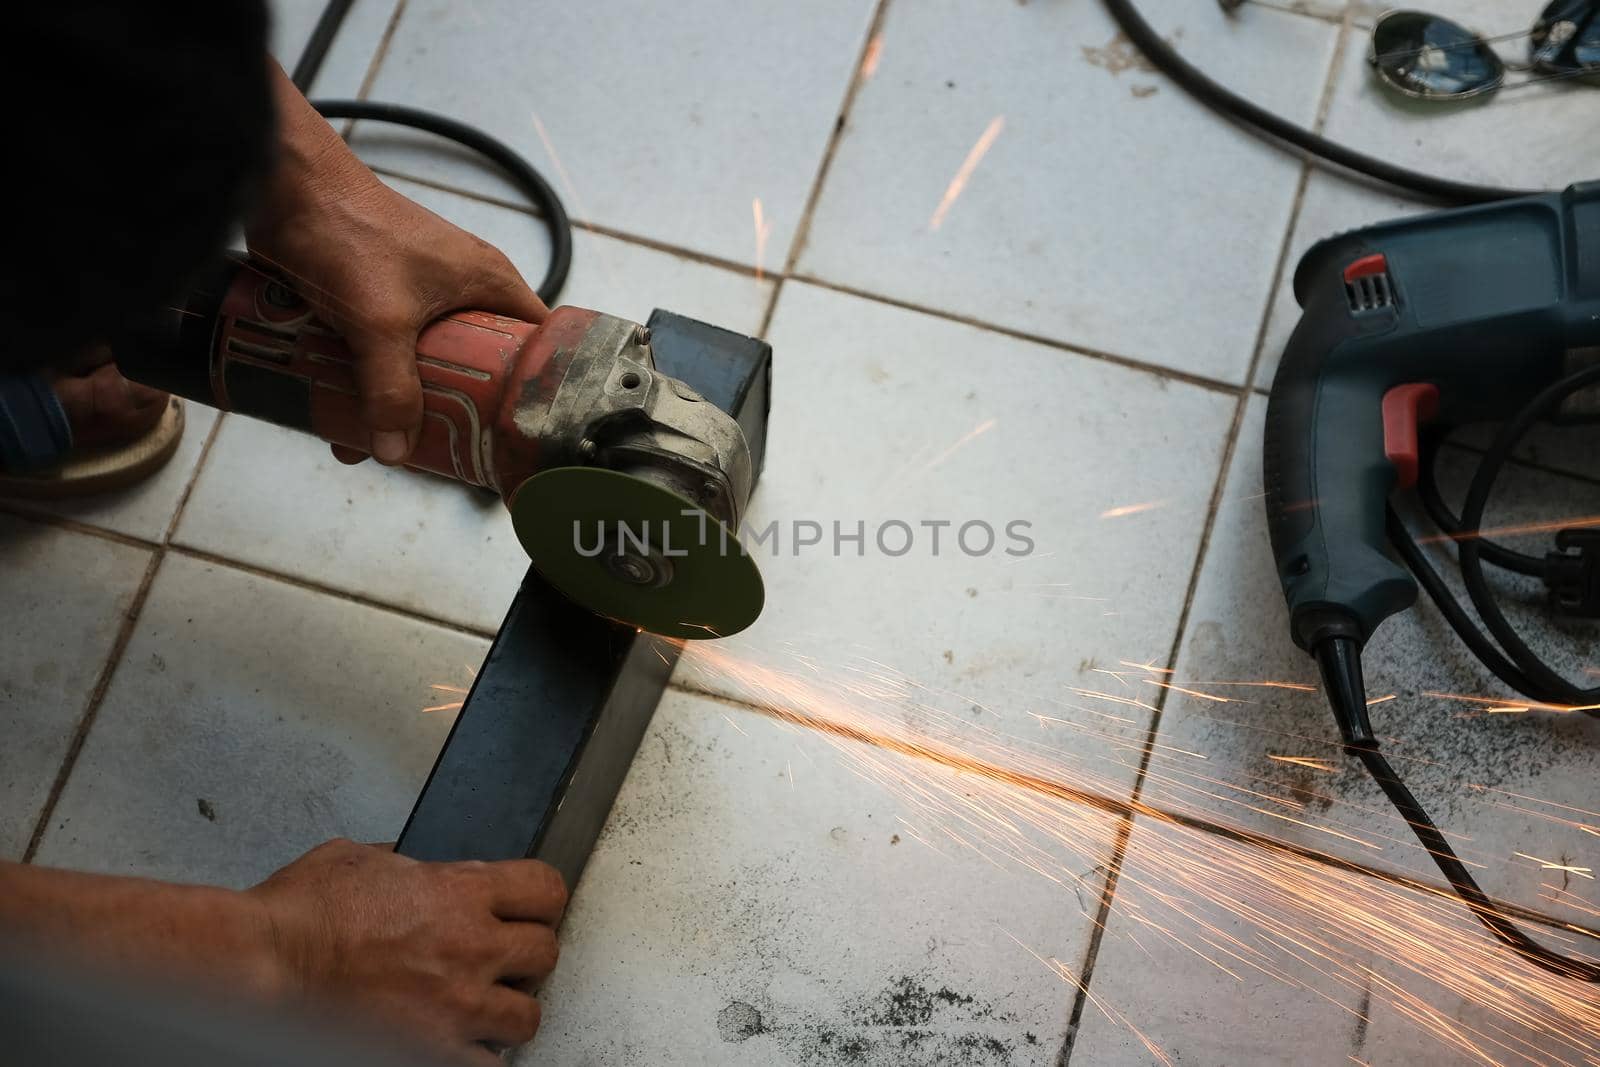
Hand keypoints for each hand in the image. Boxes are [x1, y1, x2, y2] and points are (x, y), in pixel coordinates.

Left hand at [245, 64, 546, 465]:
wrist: (281, 186)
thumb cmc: (348, 230)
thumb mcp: (379, 320)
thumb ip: (391, 387)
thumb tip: (395, 451)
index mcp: (488, 282)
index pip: (538, 340)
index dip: (535, 385)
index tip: (519, 430)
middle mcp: (461, 288)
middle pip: (480, 362)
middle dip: (461, 408)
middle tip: (450, 449)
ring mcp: (417, 293)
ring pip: (427, 362)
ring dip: (406, 402)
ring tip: (386, 444)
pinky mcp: (376, 298)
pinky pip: (385, 352)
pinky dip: (370, 384)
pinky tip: (346, 417)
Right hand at [249, 839, 565, 1064]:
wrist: (266, 963)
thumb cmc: (300, 915)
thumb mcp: (358, 857)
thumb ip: (402, 862)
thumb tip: (407, 865)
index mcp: (458, 891)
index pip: (545, 888)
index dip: (541, 900)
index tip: (532, 910)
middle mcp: (470, 947)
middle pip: (546, 952)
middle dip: (527, 955)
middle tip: (505, 961)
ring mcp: (457, 1005)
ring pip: (528, 1017)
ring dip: (508, 1013)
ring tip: (484, 1010)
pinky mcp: (434, 1052)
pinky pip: (490, 1066)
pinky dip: (480, 1058)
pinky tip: (461, 1046)